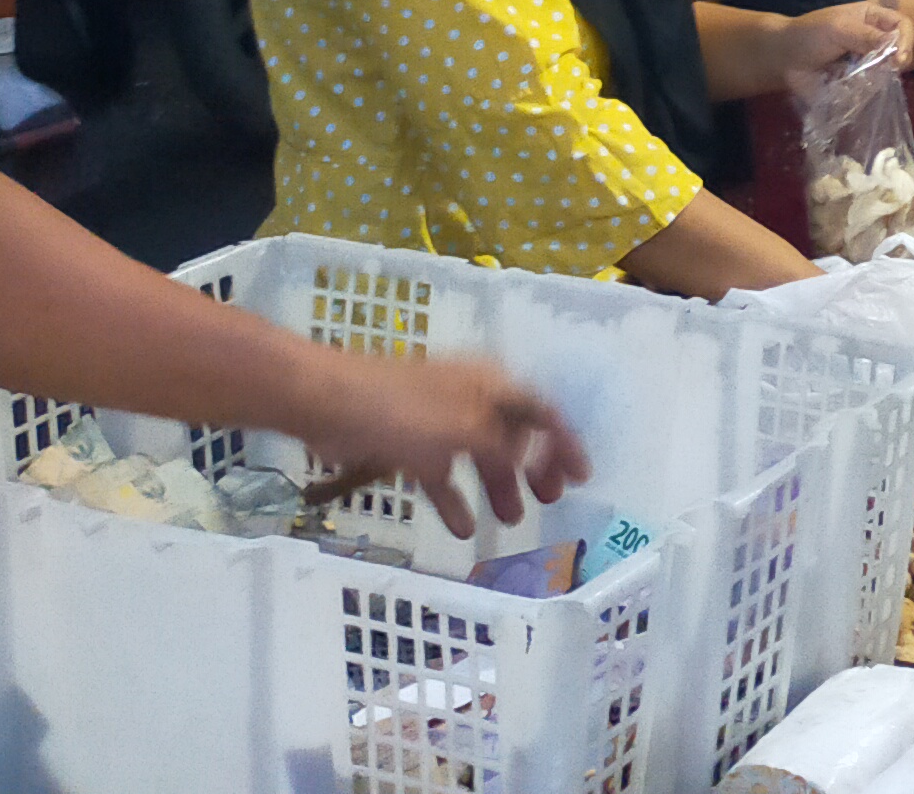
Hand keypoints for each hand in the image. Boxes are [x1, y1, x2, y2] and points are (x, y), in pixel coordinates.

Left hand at [284, 349, 588, 540]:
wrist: (329, 403)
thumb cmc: (402, 409)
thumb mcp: (463, 427)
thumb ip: (504, 446)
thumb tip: (537, 461)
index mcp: (491, 384)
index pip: (542, 412)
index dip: (565, 443)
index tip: (583, 477)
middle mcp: (471, 399)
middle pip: (515, 434)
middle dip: (537, 466)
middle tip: (553, 500)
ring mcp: (439, 422)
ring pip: (481, 455)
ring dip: (499, 485)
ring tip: (512, 520)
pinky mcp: (410, 444)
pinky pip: (443, 474)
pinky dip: (455, 499)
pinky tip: (463, 529)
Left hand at [777, 0, 906, 85]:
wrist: (783, 58)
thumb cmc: (809, 35)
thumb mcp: (838, 28)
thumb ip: (866, 36)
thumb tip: (896, 49)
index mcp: (872, 18)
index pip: (902, 25)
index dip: (906, 40)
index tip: (898, 59)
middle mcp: (873, 39)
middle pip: (899, 50)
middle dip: (893, 63)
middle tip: (881, 72)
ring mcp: (866, 62)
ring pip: (887, 72)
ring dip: (877, 78)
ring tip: (859, 79)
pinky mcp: (857, 82)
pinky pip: (871, 88)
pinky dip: (865, 91)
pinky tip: (852, 88)